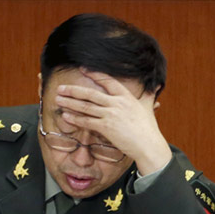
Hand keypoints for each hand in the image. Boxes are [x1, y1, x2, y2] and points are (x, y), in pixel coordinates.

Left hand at [55, 70, 171, 174]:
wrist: (148, 145)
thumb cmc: (148, 127)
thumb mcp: (148, 106)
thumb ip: (149, 95)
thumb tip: (156, 84)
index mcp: (126, 96)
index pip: (107, 80)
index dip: (94, 74)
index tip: (82, 69)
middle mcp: (117, 103)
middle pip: (90, 93)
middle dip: (73, 90)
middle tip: (61, 88)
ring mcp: (110, 115)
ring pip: (86, 106)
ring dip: (70, 103)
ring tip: (58, 99)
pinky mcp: (106, 128)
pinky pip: (87, 121)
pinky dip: (75, 119)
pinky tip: (65, 116)